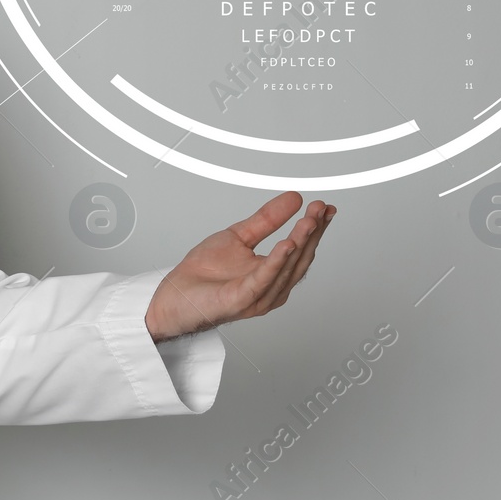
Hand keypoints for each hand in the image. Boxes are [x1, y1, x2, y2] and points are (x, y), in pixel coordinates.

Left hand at [145, 192, 335, 341]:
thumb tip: (293, 199)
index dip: (315, 228)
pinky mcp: (242, 300)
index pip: (300, 248)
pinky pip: (263, 280)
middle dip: (311, 232)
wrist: (176, 296)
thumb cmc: (205, 275)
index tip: (324, 207)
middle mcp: (271, 287)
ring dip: (300, 243)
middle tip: (319, 210)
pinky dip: (276, 262)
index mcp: (272, 272)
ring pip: (286, 268)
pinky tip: (286, 245)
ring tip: (308, 222)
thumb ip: (266, 219)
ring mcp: (259, 296)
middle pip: (299, 258)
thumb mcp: (239, 236)